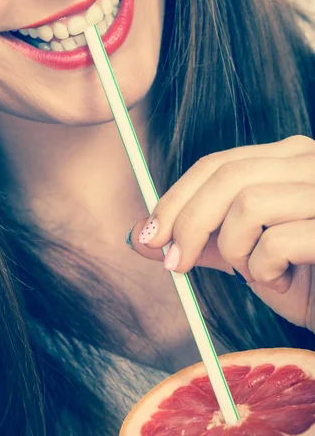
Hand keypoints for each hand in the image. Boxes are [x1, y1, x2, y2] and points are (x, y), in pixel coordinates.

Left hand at [129, 136, 314, 332]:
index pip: (217, 164)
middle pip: (226, 176)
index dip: (175, 197)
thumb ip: (201, 238)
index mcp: (288, 158)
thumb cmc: (306, 279)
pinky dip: (266, 269)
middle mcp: (311, 162)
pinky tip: (283, 281)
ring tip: (256, 273)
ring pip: (248, 204)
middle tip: (173, 263)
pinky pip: (277, 240)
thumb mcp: (246, 255)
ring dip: (235, 249)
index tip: (149, 233)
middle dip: (186, 221)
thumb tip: (142, 235)